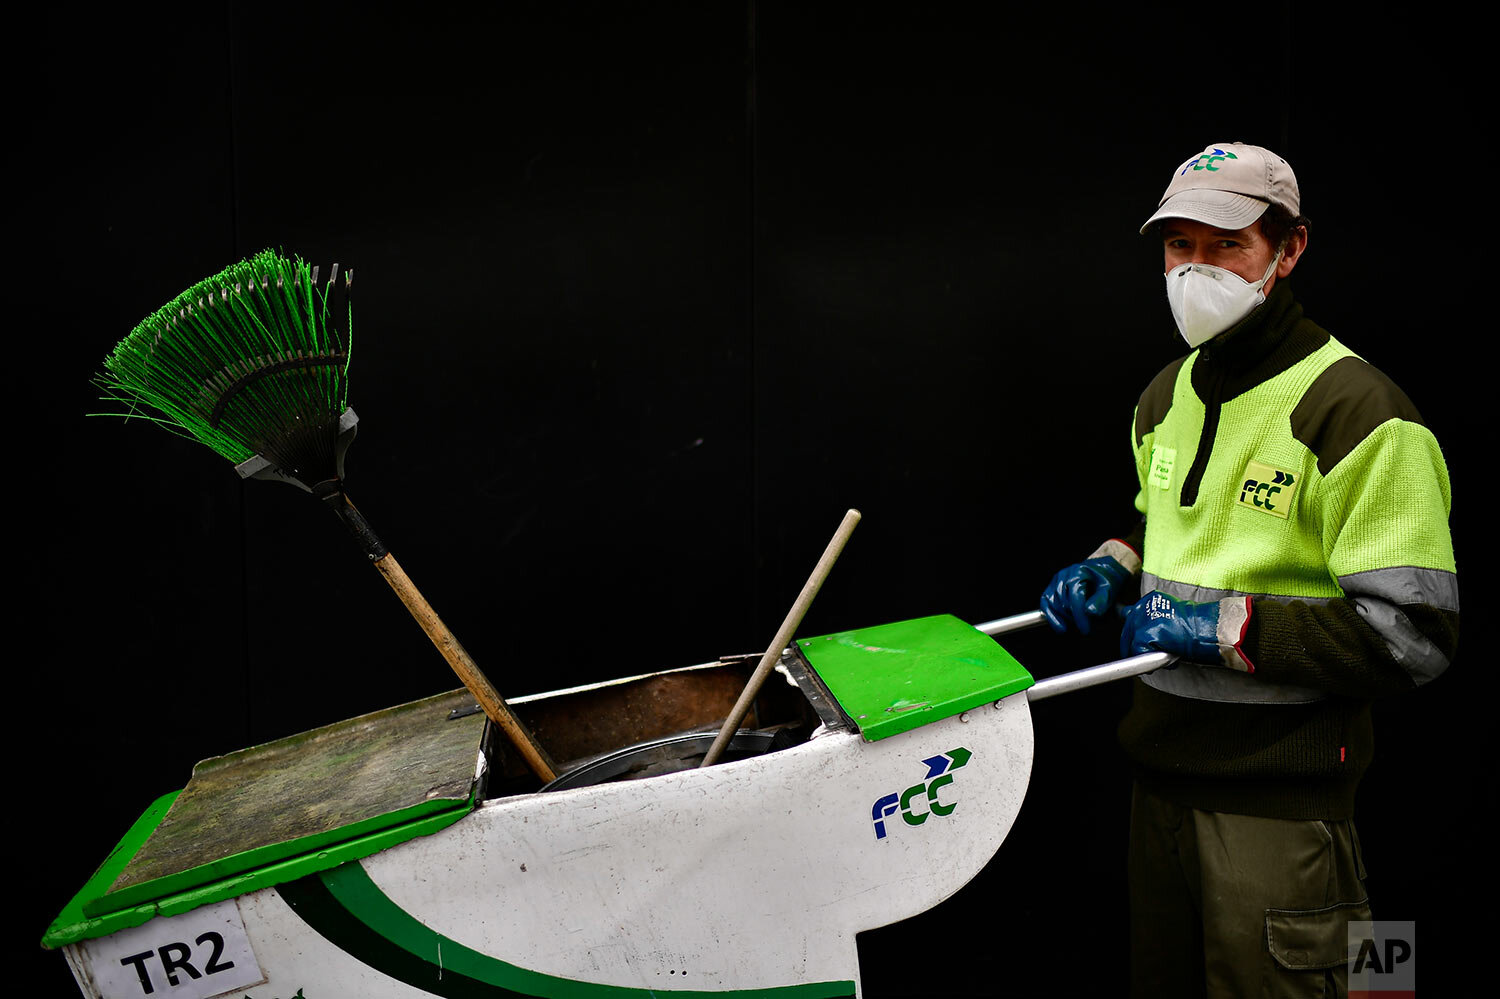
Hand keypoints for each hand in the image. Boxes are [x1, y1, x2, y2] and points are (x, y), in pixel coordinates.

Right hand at [1039, 556, 1132, 634]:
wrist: (1100, 571)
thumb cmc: (1106, 581)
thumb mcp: (1109, 590)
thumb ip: (1101, 601)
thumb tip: (1090, 612)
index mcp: (1078, 572)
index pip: (1075, 597)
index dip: (1079, 616)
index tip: (1086, 630)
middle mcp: (1063, 575)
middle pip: (1064, 603)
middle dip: (1074, 619)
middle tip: (1087, 627)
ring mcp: (1055, 581)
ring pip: (1053, 605)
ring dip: (1066, 619)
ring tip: (1079, 623)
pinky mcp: (1050, 588)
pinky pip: (1046, 604)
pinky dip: (1051, 617)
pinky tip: (1061, 628)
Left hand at [1119, 591, 1252, 670]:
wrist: (1204, 628)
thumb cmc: (1193, 625)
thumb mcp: (1168, 616)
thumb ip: (1151, 620)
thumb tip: (1139, 629)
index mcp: (1147, 601)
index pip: (1129, 618)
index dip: (1133, 635)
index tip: (1137, 644)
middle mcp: (1141, 608)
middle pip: (1126, 634)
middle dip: (1135, 649)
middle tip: (1152, 657)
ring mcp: (1140, 620)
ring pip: (1131, 647)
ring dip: (1145, 657)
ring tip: (1165, 656)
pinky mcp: (1143, 634)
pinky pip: (1138, 655)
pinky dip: (1152, 662)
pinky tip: (1168, 658)